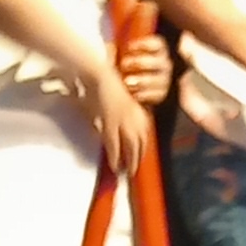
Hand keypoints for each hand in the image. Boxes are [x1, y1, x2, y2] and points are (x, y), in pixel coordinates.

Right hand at [74, 53, 152, 177]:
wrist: (100, 73)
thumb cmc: (106, 85)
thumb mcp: (119, 103)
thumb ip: (123, 118)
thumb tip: (116, 133)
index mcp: (138, 111)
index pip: (145, 136)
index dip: (142, 150)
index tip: (139, 159)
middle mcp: (135, 117)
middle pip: (140, 143)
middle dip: (138, 159)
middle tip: (133, 171)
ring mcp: (124, 120)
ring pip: (131, 146)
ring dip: (129, 161)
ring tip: (125, 172)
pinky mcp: (111, 121)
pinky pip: (114, 144)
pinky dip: (115, 156)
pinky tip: (115, 165)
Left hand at [115, 28, 173, 108]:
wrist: (121, 96)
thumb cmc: (119, 72)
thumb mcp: (114, 60)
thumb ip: (112, 53)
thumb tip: (110, 46)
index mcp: (155, 51)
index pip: (158, 45)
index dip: (146, 44)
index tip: (129, 47)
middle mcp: (163, 64)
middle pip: (159, 61)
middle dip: (141, 62)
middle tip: (124, 64)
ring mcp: (163, 80)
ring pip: (159, 79)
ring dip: (143, 80)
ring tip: (127, 82)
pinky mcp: (160, 95)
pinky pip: (158, 95)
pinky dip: (145, 94)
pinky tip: (133, 94)